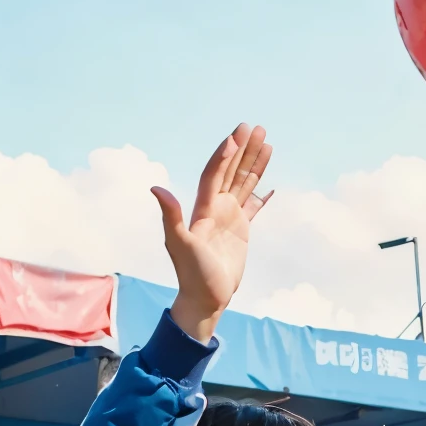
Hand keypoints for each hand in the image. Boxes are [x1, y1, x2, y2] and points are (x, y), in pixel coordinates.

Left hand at [152, 124, 271, 342]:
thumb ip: (170, 216)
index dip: (224, 155)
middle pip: (230, 171)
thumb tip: (155, 188)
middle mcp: (215, 208)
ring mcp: (228, 218)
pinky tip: (269, 183)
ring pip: (243, 182)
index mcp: (202, 208)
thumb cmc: (192, 275)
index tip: (235, 136)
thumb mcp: (181, 245)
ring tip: (267, 141)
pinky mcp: (240, 230)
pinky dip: (261, 193)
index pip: (214, 174)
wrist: (205, 298)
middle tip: (254, 126)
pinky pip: (253, 205)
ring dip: (254, 163)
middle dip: (242, 149)